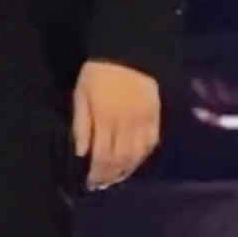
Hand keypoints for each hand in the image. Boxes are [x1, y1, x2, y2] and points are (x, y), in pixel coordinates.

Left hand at [71, 59, 164, 190]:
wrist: (130, 51)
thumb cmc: (98, 72)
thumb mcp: (81, 95)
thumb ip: (82, 125)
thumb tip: (82, 152)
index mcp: (106, 120)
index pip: (102, 156)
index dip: (97, 173)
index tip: (90, 183)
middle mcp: (127, 125)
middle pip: (120, 159)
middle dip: (110, 175)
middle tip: (102, 185)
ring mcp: (144, 121)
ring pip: (137, 155)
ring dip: (127, 170)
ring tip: (117, 178)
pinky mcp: (156, 116)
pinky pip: (151, 142)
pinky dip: (143, 156)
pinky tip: (136, 161)